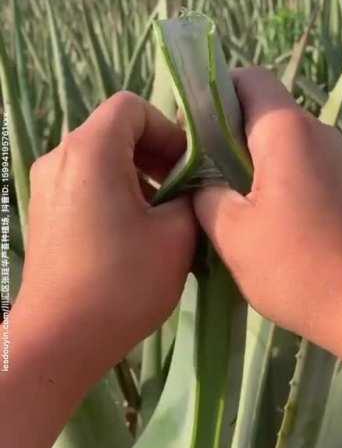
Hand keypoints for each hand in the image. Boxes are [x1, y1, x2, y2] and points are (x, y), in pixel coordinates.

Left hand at [15, 91, 195, 380]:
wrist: (61, 339)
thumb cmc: (122, 283)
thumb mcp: (175, 235)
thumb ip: (191, 195)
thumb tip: (189, 186)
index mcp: (90, 152)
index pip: (131, 108)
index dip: (167, 129)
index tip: (187, 167)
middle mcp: (60, 158)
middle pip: (114, 131)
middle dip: (155, 153)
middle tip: (181, 189)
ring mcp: (46, 186)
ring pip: (101, 159)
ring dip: (137, 175)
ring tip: (160, 214)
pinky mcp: (44, 212)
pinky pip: (85, 183)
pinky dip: (114, 191)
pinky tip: (132, 231)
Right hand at [194, 67, 341, 360]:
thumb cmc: (294, 265)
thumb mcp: (231, 231)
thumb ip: (205, 194)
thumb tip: (202, 183)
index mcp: (285, 130)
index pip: (248, 79)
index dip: (213, 94)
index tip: (189, 131)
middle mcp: (314, 132)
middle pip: (260, 111)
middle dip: (222, 134)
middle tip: (194, 171)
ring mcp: (331, 158)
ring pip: (275, 142)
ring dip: (242, 161)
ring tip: (217, 198)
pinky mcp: (337, 185)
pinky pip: (293, 164)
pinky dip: (266, 178)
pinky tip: (250, 215)